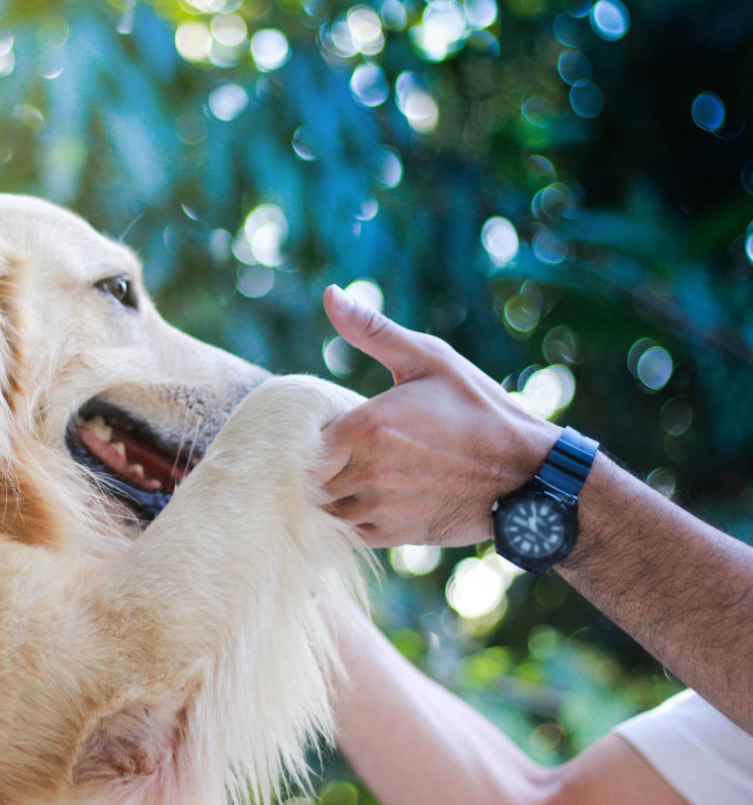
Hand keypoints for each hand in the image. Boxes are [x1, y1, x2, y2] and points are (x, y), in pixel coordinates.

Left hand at [318, 286, 559, 547]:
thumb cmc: (479, 411)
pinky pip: (344, 533)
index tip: (308, 423)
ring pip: (319, 508)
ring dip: (318, 494)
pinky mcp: (392, 534)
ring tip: (330, 474)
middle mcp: (366, 470)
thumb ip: (374, 330)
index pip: (300, 436)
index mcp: (367, 426)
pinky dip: (340, 520)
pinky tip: (352, 499)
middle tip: (309, 451)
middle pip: (302, 475)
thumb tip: (331, 294)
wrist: (529, 476)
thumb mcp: (430, 360)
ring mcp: (378, 507)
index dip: (298, 431)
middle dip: (302, 464)